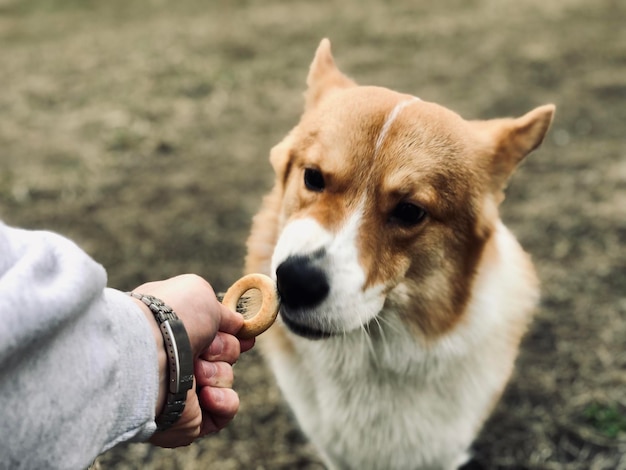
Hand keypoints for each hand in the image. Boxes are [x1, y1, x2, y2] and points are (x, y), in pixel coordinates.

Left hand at [129, 274, 254, 447]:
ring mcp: (182, 389)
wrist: (149, 357)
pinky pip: (226, 410)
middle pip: (224, 353)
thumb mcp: (199, 293)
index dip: (230, 333)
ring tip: (195, 370)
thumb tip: (236, 323)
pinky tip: (206, 394)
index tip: (244, 334)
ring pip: (226, 379)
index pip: (211, 332)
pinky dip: (223, 400)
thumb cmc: (170, 318)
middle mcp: (175, 358)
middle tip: (204, 347)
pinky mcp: (190, 419)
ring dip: (218, 373)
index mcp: (173, 328)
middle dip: (223, 349)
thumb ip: (220, 309)